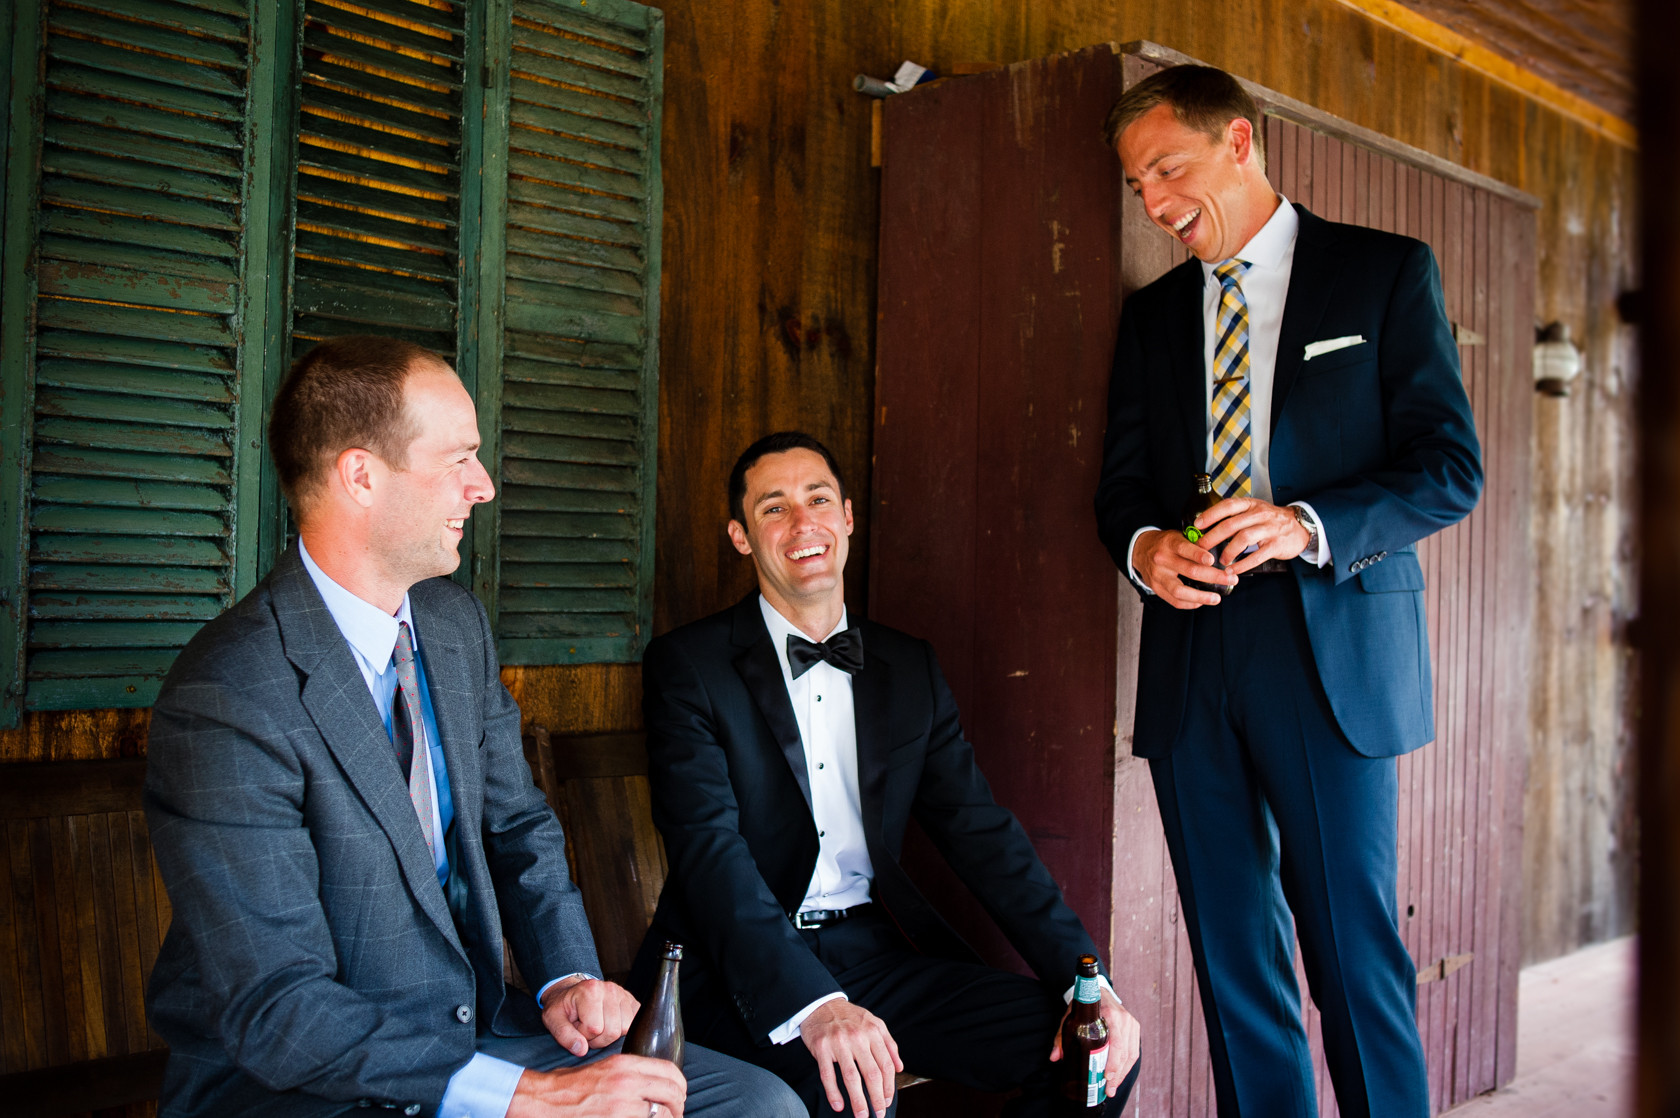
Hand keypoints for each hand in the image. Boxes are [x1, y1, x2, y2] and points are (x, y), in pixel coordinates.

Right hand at [506, 1054, 685, 1117]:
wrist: (545, 1100)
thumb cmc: (570, 1086)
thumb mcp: (605, 1068)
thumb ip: (631, 1074)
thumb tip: (654, 1085)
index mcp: (625, 1064)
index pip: (669, 1071)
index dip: (680, 1085)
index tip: (680, 1094)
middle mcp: (627, 1082)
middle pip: (671, 1093)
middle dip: (678, 1106)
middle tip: (677, 1113)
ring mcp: (622, 1105)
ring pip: (663, 1113)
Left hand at [541, 976, 640, 1056]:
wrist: (572, 994)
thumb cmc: (563, 1007)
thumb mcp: (553, 1019)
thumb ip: (564, 1035)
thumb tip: (581, 1050)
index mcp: (590, 990)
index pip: (594, 1028)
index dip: (583, 1035)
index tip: (576, 1027)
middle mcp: (610, 989)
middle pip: (613, 1031)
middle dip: (597, 1038)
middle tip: (586, 1030)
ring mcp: (624, 994)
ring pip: (626, 1030)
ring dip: (609, 1035)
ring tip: (597, 1027)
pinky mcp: (632, 1002)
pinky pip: (634, 1024)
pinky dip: (622, 1031)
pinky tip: (609, 1024)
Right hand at [799, 999, 902, 1116]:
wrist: (820, 1003)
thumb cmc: (849, 1017)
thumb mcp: (874, 1023)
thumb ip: (889, 1044)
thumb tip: (899, 1068)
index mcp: (872, 1032)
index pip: (885, 1065)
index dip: (888, 1087)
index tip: (887, 1101)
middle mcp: (857, 1037)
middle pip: (871, 1074)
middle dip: (877, 1098)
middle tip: (879, 1113)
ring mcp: (838, 1043)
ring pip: (851, 1077)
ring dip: (858, 1100)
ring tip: (862, 1115)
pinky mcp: (821, 1048)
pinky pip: (828, 1075)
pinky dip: (833, 1093)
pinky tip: (838, 1106)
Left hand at [1049, 989, 1139, 1100]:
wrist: (1098, 991)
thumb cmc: (1084, 1006)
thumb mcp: (1070, 1018)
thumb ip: (1061, 1037)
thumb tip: (1054, 1058)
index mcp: (1111, 1015)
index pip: (1116, 1044)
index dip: (1113, 1064)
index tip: (1106, 1078)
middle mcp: (1124, 1019)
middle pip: (1125, 1053)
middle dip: (1117, 1075)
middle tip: (1108, 1090)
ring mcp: (1132, 1023)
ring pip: (1132, 1055)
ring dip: (1123, 1074)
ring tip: (1112, 1087)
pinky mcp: (1135, 1028)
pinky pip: (1134, 1051)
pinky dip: (1127, 1066)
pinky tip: (1119, 1076)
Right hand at [1131, 528, 1234, 607]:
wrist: (1140, 550)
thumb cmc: (1166, 543)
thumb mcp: (1177, 536)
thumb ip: (1195, 543)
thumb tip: (1221, 551)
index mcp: (1169, 543)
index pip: (1184, 548)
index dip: (1198, 555)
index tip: (1213, 561)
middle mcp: (1162, 560)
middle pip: (1189, 571)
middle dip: (1213, 576)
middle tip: (1231, 579)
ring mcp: (1157, 576)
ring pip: (1180, 590)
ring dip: (1201, 596)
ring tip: (1216, 599)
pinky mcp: (1155, 588)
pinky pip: (1174, 600)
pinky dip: (1190, 603)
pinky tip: (1202, 602)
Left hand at [1192, 496, 1309, 573]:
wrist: (1300, 527)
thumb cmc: (1269, 521)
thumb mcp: (1253, 511)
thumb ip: (1235, 517)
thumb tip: (1207, 528)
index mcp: (1250, 504)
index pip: (1228, 506)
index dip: (1211, 515)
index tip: (1197, 525)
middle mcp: (1260, 514)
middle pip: (1232, 524)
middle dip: (1213, 537)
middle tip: (1201, 548)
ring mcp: (1270, 529)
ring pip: (1243, 538)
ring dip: (1228, 551)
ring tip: (1221, 560)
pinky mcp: (1277, 545)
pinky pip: (1257, 556)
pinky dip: (1243, 564)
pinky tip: (1233, 570)